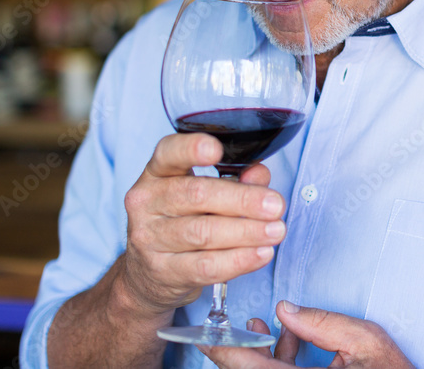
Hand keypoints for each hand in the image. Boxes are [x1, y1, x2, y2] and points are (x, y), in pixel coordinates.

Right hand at [120, 133, 286, 312]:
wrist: (147, 274)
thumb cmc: (183, 221)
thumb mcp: (205, 193)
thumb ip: (235, 180)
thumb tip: (259, 175)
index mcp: (157, 172)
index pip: (168, 153)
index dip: (191, 149)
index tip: (216, 150)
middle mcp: (147, 202)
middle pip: (197, 195)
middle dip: (243, 200)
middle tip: (276, 205)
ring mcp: (149, 238)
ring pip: (203, 233)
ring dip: (247, 232)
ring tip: (276, 231)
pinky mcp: (162, 271)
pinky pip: (205, 266)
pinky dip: (239, 260)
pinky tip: (262, 253)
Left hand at [199, 301, 414, 367]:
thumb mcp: (364, 342)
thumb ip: (322, 323)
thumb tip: (285, 309)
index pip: (249, 368)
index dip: (222, 350)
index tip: (202, 334)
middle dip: (237, 350)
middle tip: (226, 328)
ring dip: (257, 356)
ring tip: (259, 328)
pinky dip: (275, 363)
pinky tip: (286, 342)